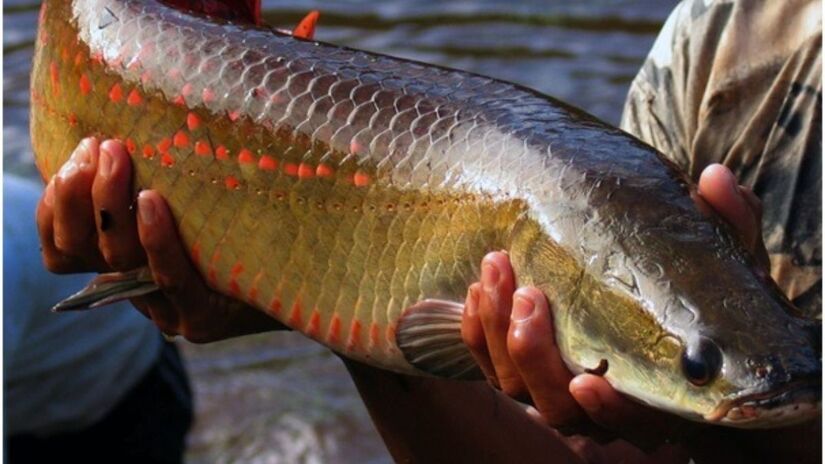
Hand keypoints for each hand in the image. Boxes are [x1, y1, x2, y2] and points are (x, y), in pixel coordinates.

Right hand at [37, 137, 284, 341]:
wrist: (309, 275)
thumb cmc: (247, 221)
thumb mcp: (195, 195)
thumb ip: (159, 175)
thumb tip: (128, 116)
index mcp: (123, 262)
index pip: (62, 246)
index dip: (57, 203)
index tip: (79, 152)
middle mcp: (137, 289)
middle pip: (82, 250)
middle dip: (80, 193)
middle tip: (100, 145)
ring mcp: (167, 309)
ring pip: (120, 259)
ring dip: (112, 204)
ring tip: (118, 156)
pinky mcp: (202, 319)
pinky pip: (169, 278)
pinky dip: (157, 238)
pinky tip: (152, 201)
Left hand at [460, 164, 770, 450]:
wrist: (656, 313)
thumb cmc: (701, 296)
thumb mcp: (726, 261)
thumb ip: (728, 227)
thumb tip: (715, 177)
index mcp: (659, 397)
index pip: (632, 422)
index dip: (608, 410)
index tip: (588, 380)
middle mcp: (601, 404)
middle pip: (556, 407)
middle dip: (533, 354)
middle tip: (525, 293)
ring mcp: (556, 389)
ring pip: (514, 386)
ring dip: (496, 332)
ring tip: (494, 270)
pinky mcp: (522, 369)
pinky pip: (488, 365)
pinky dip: (477, 333)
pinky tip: (477, 288)